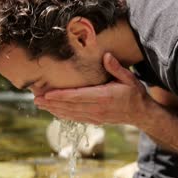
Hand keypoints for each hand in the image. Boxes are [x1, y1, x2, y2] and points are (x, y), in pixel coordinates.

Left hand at [34, 53, 153, 125]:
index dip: (61, 96)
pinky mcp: (95, 121)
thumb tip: (106, 56)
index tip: (47, 94)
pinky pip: (76, 118)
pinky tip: (54, 111)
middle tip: (36, 99)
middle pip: (70, 106)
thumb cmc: (134, 94)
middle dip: (52, 103)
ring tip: (40, 105)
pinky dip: (63, 115)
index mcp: (104, 97)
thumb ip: (116, 68)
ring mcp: (95, 117)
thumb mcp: (129, 78)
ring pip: (71, 114)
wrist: (141, 114)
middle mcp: (97, 109)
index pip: (78, 97)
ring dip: (54, 109)